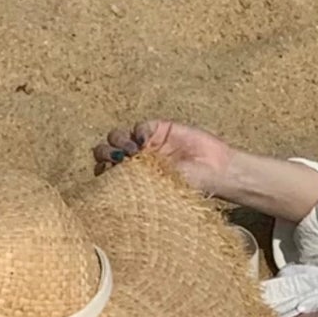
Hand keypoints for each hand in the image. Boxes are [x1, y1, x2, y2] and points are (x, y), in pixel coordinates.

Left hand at [94, 118, 232, 196]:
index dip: (102, 169)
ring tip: (134, 150)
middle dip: (106, 153)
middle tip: (118, 158)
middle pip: (106, 151)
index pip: (105, 171)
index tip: (108, 172)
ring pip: (118, 136)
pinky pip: (140, 126)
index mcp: (131, 179)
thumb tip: (106, 180)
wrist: (215, 171)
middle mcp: (135, 161)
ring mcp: (146, 144)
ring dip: (120, 141)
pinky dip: (139, 131)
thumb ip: (132, 183)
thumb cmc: (188, 188)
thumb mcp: (156, 190)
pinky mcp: (159, 129)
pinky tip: (147, 139)